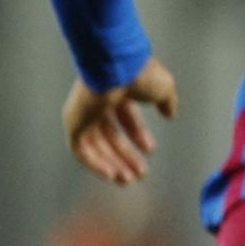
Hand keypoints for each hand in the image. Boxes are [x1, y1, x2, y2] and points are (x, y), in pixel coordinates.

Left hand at [62, 57, 177, 184]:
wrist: (117, 66)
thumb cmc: (140, 73)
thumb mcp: (164, 88)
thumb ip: (167, 102)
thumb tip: (170, 115)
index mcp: (119, 92)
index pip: (126, 119)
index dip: (139, 136)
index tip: (150, 151)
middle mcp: (99, 104)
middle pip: (111, 137)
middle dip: (126, 156)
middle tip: (139, 174)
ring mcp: (84, 114)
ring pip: (96, 147)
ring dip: (112, 164)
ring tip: (127, 179)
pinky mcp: (73, 123)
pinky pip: (81, 150)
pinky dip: (95, 163)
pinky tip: (111, 174)